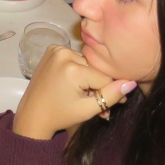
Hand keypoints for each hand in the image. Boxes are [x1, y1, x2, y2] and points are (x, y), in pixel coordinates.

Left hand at [12, 46, 136, 140]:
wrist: (33, 114)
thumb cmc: (60, 115)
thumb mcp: (88, 109)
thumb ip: (110, 96)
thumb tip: (131, 83)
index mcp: (73, 69)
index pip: (104, 78)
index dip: (111, 92)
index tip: (115, 105)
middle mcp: (64, 53)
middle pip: (94, 69)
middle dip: (99, 87)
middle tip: (98, 106)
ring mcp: (56, 49)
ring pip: (86, 64)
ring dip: (89, 79)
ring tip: (84, 96)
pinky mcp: (52, 49)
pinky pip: (75, 58)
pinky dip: (78, 70)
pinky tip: (73, 84)